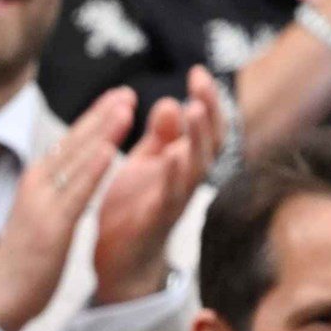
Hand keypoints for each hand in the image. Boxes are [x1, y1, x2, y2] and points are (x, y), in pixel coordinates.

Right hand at [0, 88, 135, 330]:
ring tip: (125, 107)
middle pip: (72, 142)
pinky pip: (76, 192)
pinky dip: (92, 168)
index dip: (94, 118)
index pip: (68, 142)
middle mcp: (36, 184)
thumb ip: (55, 192)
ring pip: (75, 159)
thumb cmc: (24, 260)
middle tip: (126, 91)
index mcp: (37, 182)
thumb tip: (69, 173)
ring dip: (101, 130)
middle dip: (101, 115)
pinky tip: (109, 150)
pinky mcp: (50, 225)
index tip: (117, 98)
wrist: (0, 296)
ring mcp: (42, 203)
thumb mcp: (41, 216)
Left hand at [91, 66, 220, 303]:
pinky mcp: (158, 221)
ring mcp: (175, 200)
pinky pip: (171, 197)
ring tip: (194, 109)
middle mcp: (186, 180)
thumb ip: (159, 137)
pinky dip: (174, 176)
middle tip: (201, 83)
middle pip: (210, 143)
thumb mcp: (145, 165)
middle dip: (209, 111)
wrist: (120, 260)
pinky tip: (173, 157)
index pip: (204, 128)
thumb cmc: (135, 208)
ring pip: (196, 167)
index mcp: (181, 163)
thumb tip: (169, 101)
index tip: (198, 70)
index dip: (206, 100)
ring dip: (197, 138)